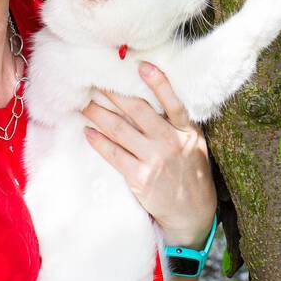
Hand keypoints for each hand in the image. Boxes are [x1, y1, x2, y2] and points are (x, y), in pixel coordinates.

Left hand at [80, 62, 216, 248]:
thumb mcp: (196, 145)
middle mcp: (171, 143)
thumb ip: (179, 124)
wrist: (192, 214)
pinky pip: (113, 154)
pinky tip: (88, 131)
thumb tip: (156, 98)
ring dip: (99, 114)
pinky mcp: (140, 178)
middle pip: (138, 111)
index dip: (159, 83)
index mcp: (187, 132)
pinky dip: (98, 141)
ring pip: (120, 130)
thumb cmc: (192, 173)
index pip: (174, 103)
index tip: (141, 66)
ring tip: (84, 103)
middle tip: (95, 80)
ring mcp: (155, 160)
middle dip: (114, 94)